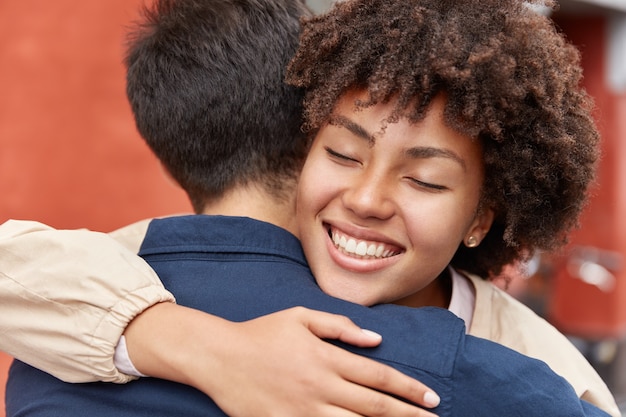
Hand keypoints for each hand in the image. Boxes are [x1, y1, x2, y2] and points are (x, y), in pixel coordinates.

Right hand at [126, 304, 439, 416]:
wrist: (220, 357)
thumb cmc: (262, 333)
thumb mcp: (300, 317)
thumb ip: (339, 326)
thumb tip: (375, 340)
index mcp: (326, 357)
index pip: (378, 375)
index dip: (408, 388)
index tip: (432, 398)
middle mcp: (321, 386)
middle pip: (374, 405)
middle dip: (407, 415)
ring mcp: (304, 409)